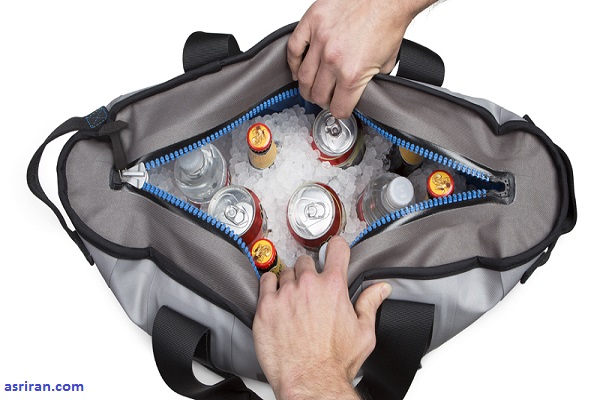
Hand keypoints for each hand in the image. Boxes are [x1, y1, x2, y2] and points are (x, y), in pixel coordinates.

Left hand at [253, 236, 391, 399]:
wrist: (310, 381)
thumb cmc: (335, 362)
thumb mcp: (363, 332)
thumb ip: (370, 304)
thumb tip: (381, 289)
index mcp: (333, 287)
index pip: (336, 249)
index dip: (337, 248)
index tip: (334, 250)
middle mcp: (308, 286)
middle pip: (306, 261)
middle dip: (309, 272)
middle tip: (310, 290)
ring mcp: (285, 295)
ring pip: (286, 272)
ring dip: (290, 281)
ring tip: (293, 300)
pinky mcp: (266, 306)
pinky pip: (265, 282)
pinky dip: (270, 286)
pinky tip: (276, 298)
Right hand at [288, 0, 436, 117]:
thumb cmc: (388, 23)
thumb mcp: (386, 64)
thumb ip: (368, 81)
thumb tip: (359, 90)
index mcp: (352, 74)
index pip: (338, 108)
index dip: (339, 111)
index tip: (339, 108)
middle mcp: (333, 60)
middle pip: (318, 95)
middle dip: (322, 101)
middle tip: (325, 98)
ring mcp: (320, 40)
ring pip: (302, 77)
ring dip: (306, 87)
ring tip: (310, 88)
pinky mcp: (312, 22)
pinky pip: (293, 49)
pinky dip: (293, 63)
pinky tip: (297, 69)